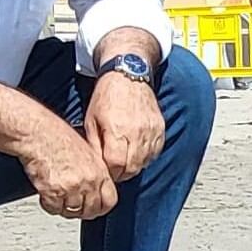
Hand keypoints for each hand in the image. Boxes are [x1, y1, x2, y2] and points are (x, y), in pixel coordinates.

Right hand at [24, 121, 118, 220]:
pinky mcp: (54, 192)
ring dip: (64, 207)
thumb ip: (93, 171)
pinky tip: (46, 193)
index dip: (100, 206)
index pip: (109, 200)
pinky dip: (48, 204)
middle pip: (92, 210)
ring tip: (57, 196)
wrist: (37, 134)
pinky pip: (54, 209)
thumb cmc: (56, 136)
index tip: (94, 207)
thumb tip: (94, 186)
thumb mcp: (86, 151)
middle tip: (72, 204)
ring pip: (72, 211)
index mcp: (99, 170)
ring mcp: (72, 188)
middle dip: (82, 210)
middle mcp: (88, 180)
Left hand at [83, 62, 163, 179]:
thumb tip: (98, 167)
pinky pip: (155, 153)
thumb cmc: (106, 98)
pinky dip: (146, 157)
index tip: (106, 172)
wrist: (128, 76)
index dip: (110, 173)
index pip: (116, 165)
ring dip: (134, 166)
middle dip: (122, 174)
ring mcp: (151, 131)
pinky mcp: (160, 129)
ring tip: (124, 160)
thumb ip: (95, 146)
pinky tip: (136, 151)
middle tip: (114, 170)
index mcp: (116, 130)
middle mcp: (136, 132)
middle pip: (132, 168)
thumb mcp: (91, 121)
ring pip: (144, 163)